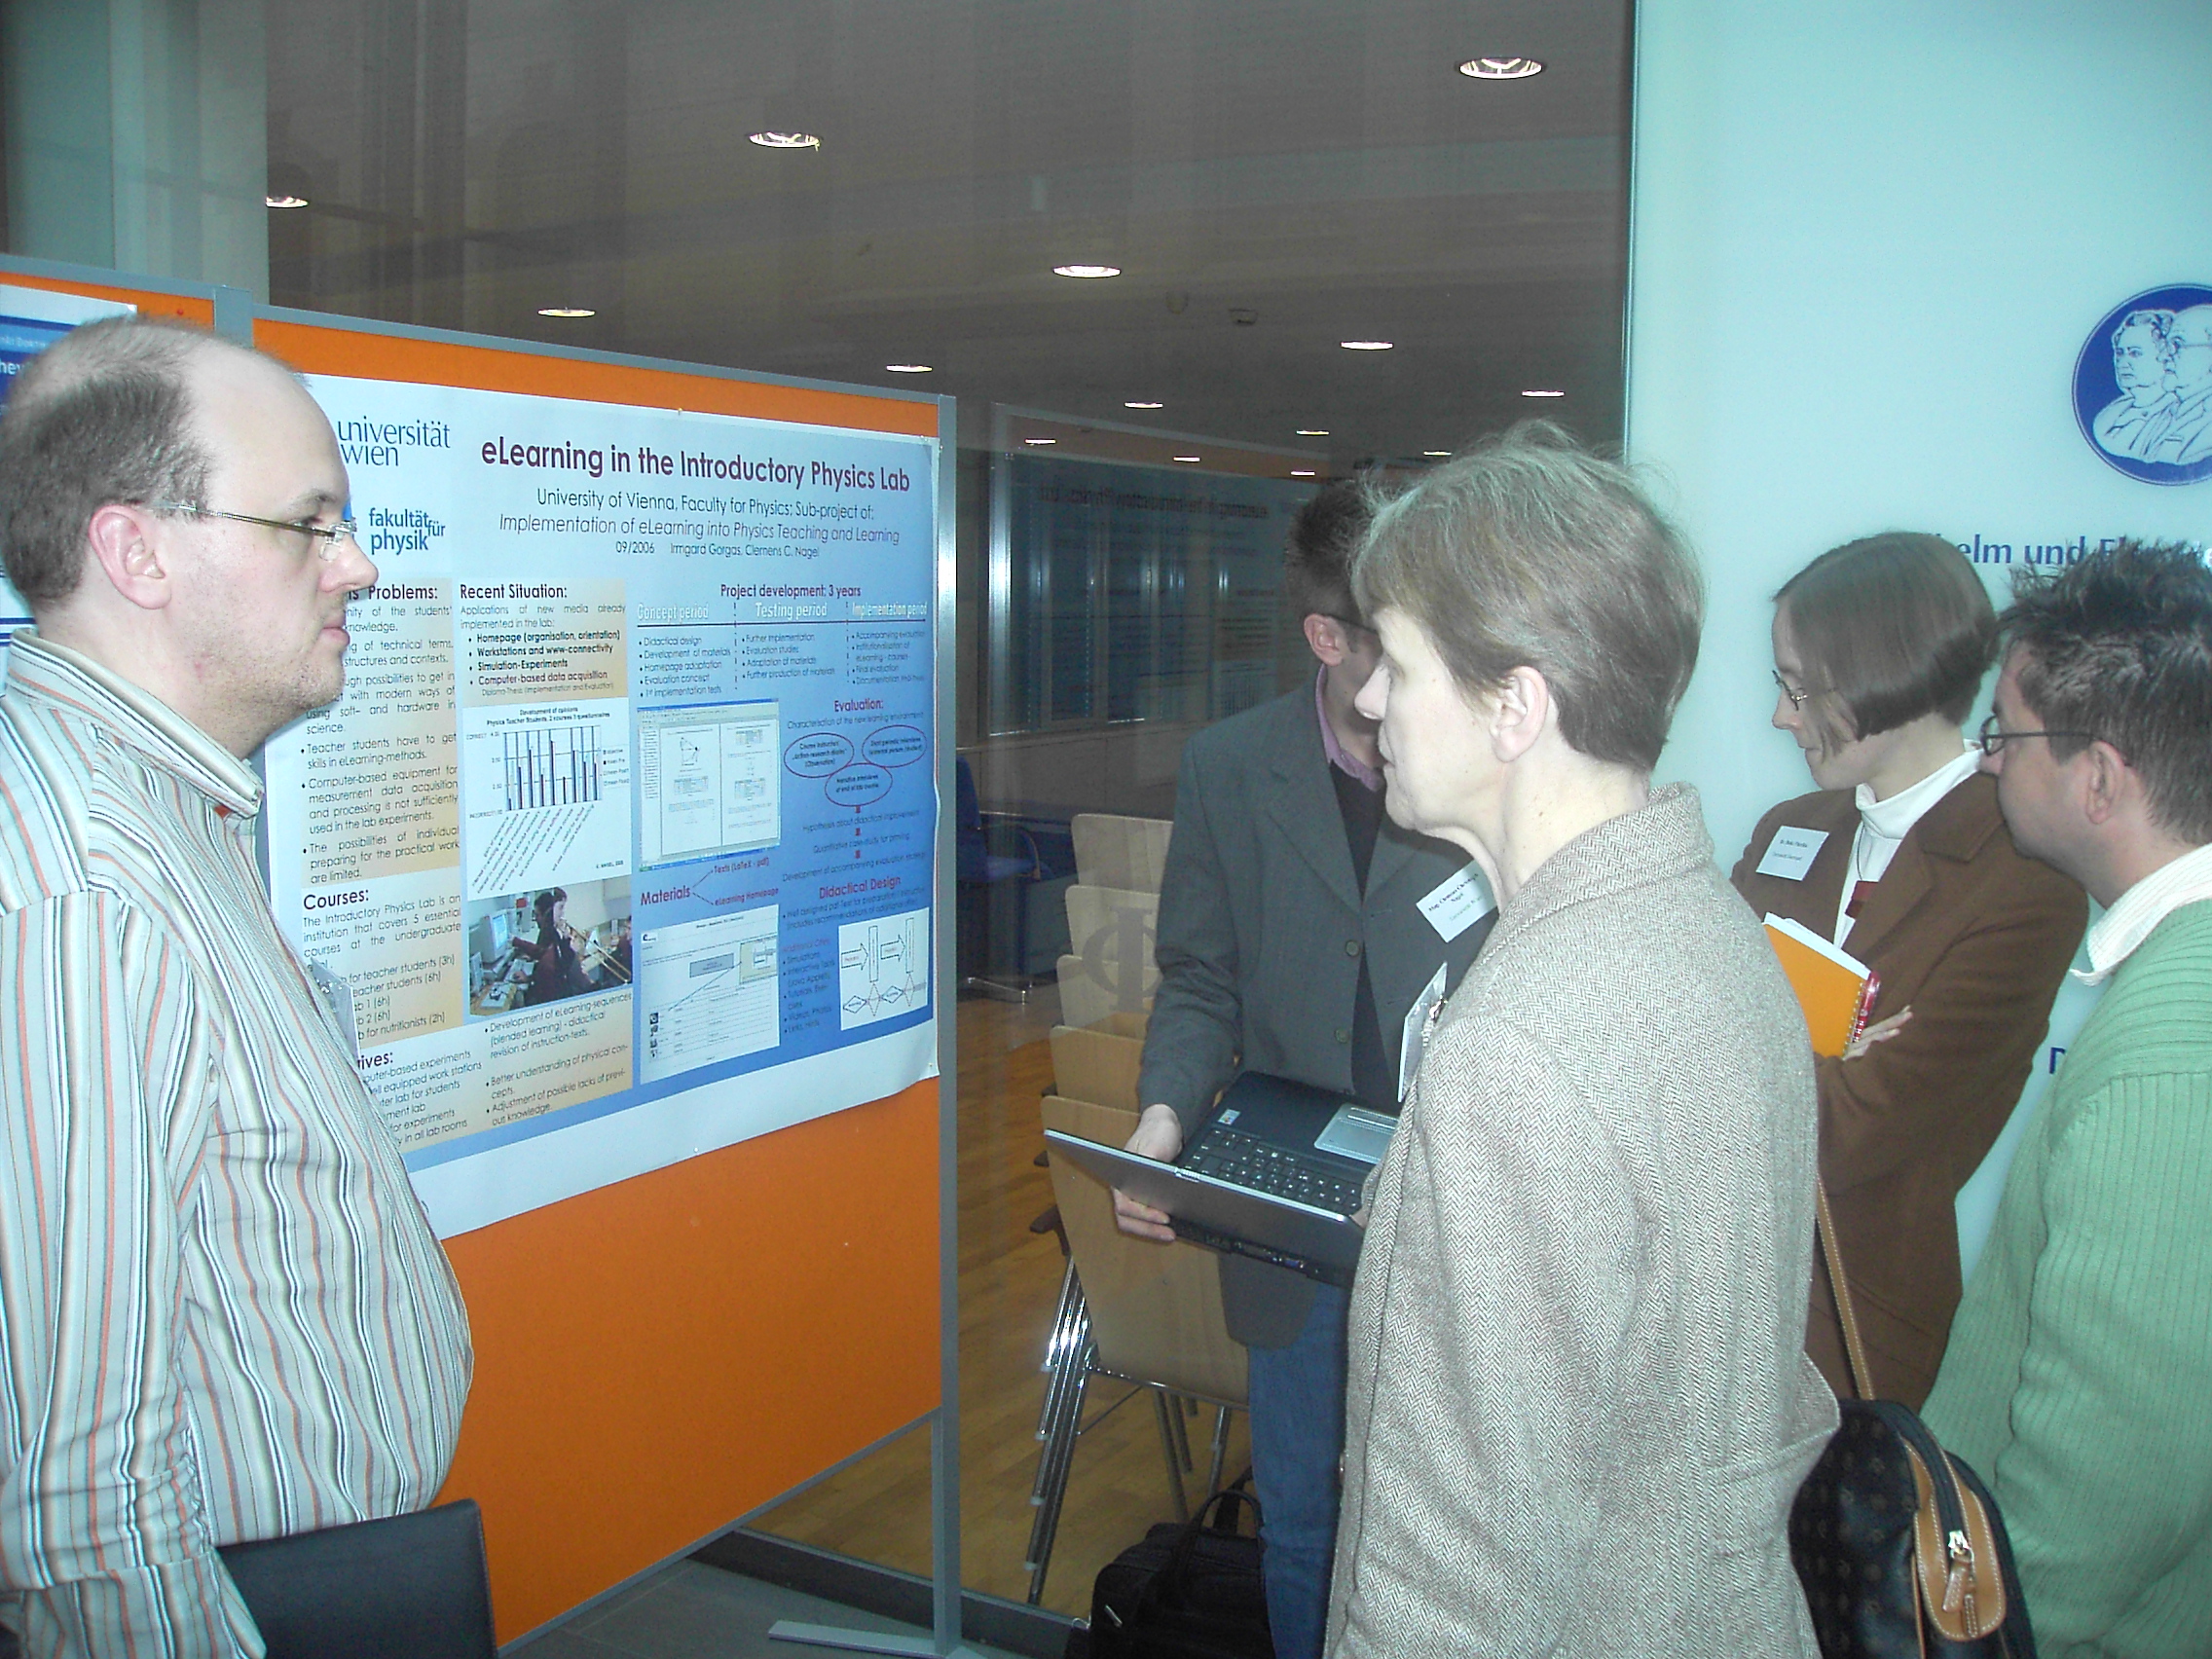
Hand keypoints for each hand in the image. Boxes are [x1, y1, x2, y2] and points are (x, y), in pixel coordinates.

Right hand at [1112, 1104, 1183, 1241]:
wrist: (1165, 1126)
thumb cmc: (1155, 1132)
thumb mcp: (1155, 1144)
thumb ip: (1151, 1161)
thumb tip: (1152, 1180)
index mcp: (1120, 1177)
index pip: (1124, 1206)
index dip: (1143, 1216)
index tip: (1163, 1217)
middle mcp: (1124, 1189)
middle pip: (1127, 1219)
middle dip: (1147, 1229)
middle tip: (1169, 1233)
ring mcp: (1134, 1195)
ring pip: (1135, 1222)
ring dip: (1151, 1231)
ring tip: (1171, 1234)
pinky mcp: (1147, 1198)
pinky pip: (1146, 1218)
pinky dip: (1156, 1226)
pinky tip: (1172, 1227)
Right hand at [1843, 1006, 1912, 1060]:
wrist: (1835, 1071)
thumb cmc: (1851, 1059)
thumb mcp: (1864, 1048)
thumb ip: (1875, 1041)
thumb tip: (1895, 1032)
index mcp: (1866, 1034)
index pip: (1883, 1023)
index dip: (1896, 1016)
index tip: (1909, 1008)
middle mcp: (1861, 1037)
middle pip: (1880, 1027)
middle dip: (1895, 1020)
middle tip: (1910, 1014)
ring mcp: (1856, 1046)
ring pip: (1872, 1038)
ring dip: (1884, 1035)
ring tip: (1898, 1031)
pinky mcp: (1851, 1056)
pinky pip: (1862, 1051)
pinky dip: (1871, 1048)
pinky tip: (1878, 1045)